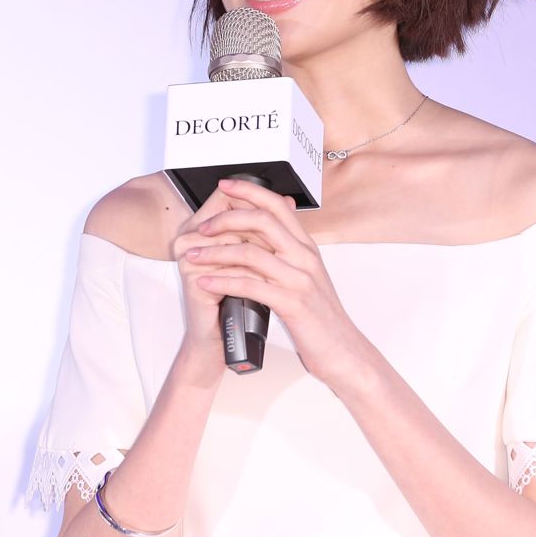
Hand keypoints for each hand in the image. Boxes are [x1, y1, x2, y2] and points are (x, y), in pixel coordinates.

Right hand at [167, 181, 267, 387]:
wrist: (221, 335)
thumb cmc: (234, 297)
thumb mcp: (254, 256)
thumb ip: (264, 227)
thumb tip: (286, 201)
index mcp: (199, 226)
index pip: (226, 198)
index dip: (256, 202)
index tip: (282, 211)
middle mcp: (189, 238)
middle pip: (231, 217)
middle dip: (262, 231)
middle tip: (284, 242)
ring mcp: (189, 258)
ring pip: (234, 243)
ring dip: (261, 254)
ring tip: (279, 266)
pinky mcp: (194, 279)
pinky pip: (231, 270)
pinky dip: (254, 276)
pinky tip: (269, 282)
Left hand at [184, 178, 377, 390]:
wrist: (343, 350)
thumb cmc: (320, 316)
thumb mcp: (307, 276)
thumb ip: (289, 252)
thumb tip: (268, 231)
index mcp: (307, 247)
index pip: (277, 205)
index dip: (249, 191)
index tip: (224, 186)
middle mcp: (305, 257)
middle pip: (262, 221)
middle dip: (226, 219)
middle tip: (201, 227)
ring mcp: (299, 279)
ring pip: (250, 253)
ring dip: (215, 253)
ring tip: (192, 256)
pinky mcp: (292, 304)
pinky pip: (250, 285)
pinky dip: (222, 282)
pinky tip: (204, 283)